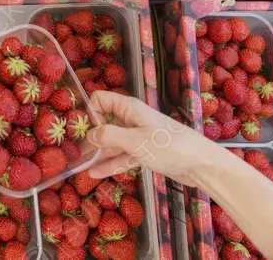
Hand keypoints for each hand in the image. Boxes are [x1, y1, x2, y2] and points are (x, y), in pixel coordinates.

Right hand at [85, 90, 219, 186]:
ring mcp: (138, 137)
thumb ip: (110, 136)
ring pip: (112, 142)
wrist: (200, 164)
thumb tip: (89, 134)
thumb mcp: (135, 141)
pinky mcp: (144, 153)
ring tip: (79, 165)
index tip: (79, 129)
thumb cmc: (169, 146)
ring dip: (98, 153)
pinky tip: (95, 173)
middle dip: (89, 136)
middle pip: (104, 123)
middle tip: (72, 151)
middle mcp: (132, 119)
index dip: (89, 111)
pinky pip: (122, 156)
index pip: (101, 99)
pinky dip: (110, 164)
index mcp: (129, 108)